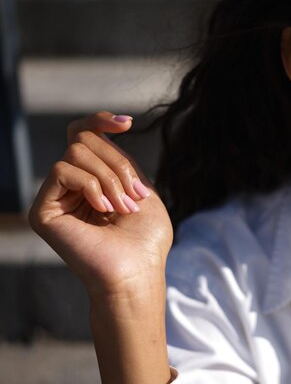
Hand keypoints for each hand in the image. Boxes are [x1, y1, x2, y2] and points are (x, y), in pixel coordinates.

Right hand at [29, 111, 172, 299]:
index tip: (128, 123)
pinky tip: (103, 209)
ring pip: (76, 151)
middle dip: (118, 163)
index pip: (84, 135)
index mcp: (94, 181)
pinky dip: (91, 185)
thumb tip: (102, 132)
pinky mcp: (43, 210)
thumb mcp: (140, 188)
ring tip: (122, 207)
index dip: (101, 121)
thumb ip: (119, 160)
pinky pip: (62, 170)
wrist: (137, 270)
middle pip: (85, 139)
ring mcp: (56, 197)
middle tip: (134, 196)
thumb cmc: (146, 238)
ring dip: (109, 176)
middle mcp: (72, 186)